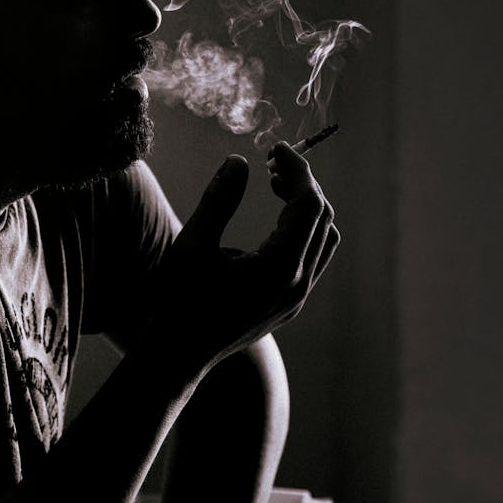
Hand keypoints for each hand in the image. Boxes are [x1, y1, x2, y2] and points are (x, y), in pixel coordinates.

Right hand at [150, 142, 339, 375]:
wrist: (177, 354)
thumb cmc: (178, 300)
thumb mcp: (192, 245)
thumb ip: (219, 200)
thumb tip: (238, 161)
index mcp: (278, 268)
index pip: (308, 204)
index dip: (296, 169)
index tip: (274, 149)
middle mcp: (297, 284)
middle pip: (322, 218)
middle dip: (302, 183)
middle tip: (272, 163)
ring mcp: (297, 298)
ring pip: (325, 239)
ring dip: (307, 207)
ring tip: (276, 186)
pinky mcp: (290, 305)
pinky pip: (314, 258)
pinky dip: (304, 230)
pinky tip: (275, 221)